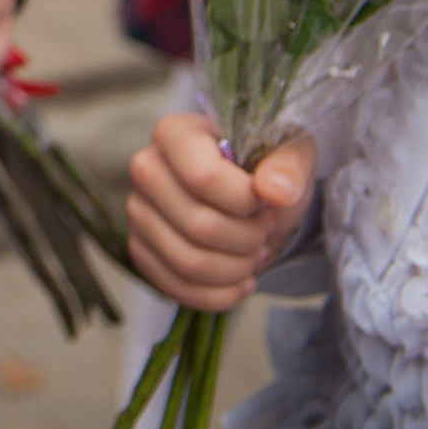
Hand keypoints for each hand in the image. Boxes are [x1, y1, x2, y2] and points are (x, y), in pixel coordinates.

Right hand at [125, 113, 316, 308]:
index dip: (247, 201)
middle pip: (199, 226)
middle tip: (265, 229)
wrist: (248, 194)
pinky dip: (221, 295)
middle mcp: (145, 169)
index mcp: (174, 133)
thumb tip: (277, 191)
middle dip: (248, 239)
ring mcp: (138, 212)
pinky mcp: (141, 250)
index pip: (203, 177)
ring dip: (238, 269)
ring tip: (254, 253)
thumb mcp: (290, 153)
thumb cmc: (264, 167)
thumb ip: (288, 166)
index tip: (267, 200)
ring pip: (190, 262)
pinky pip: (178, 288)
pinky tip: (241, 280)